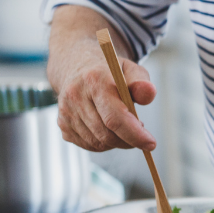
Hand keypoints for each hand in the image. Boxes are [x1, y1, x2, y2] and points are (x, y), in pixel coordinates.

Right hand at [50, 36, 156, 152]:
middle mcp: (75, 96)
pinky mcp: (62, 124)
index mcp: (94, 80)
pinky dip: (104, 143)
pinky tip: (109, 129)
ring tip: (125, 127)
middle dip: (129, 140)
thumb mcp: (131, 70)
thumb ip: (141, 83)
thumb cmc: (111, 72)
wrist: (78, 68)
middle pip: (106, 134)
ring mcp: (66, 112)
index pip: (115, 117)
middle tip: (142, 134)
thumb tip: (149, 93)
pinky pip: (89, 144)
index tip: (151, 143)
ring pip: (98, 143)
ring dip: (117, 142)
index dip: (135, 134)